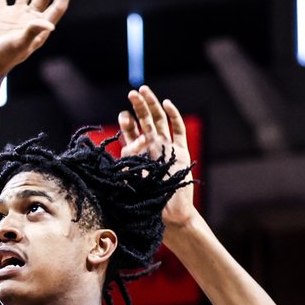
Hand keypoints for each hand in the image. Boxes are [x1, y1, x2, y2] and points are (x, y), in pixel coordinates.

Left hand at [118, 84, 195, 229]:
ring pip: (160, 121)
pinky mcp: (181, 151)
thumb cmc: (148, 202)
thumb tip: (125, 147)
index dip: (127, 123)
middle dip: (138, 107)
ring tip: (144, 91)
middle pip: (146, 122)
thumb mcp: (132, 181)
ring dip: (152, 105)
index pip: (131, 134)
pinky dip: (173, 116)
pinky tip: (167, 103)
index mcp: (138, 155)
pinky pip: (178, 129)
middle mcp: (153, 148)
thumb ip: (127, 164)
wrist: (169, 214)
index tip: (123, 115)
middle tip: (132, 93)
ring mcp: (168, 148)